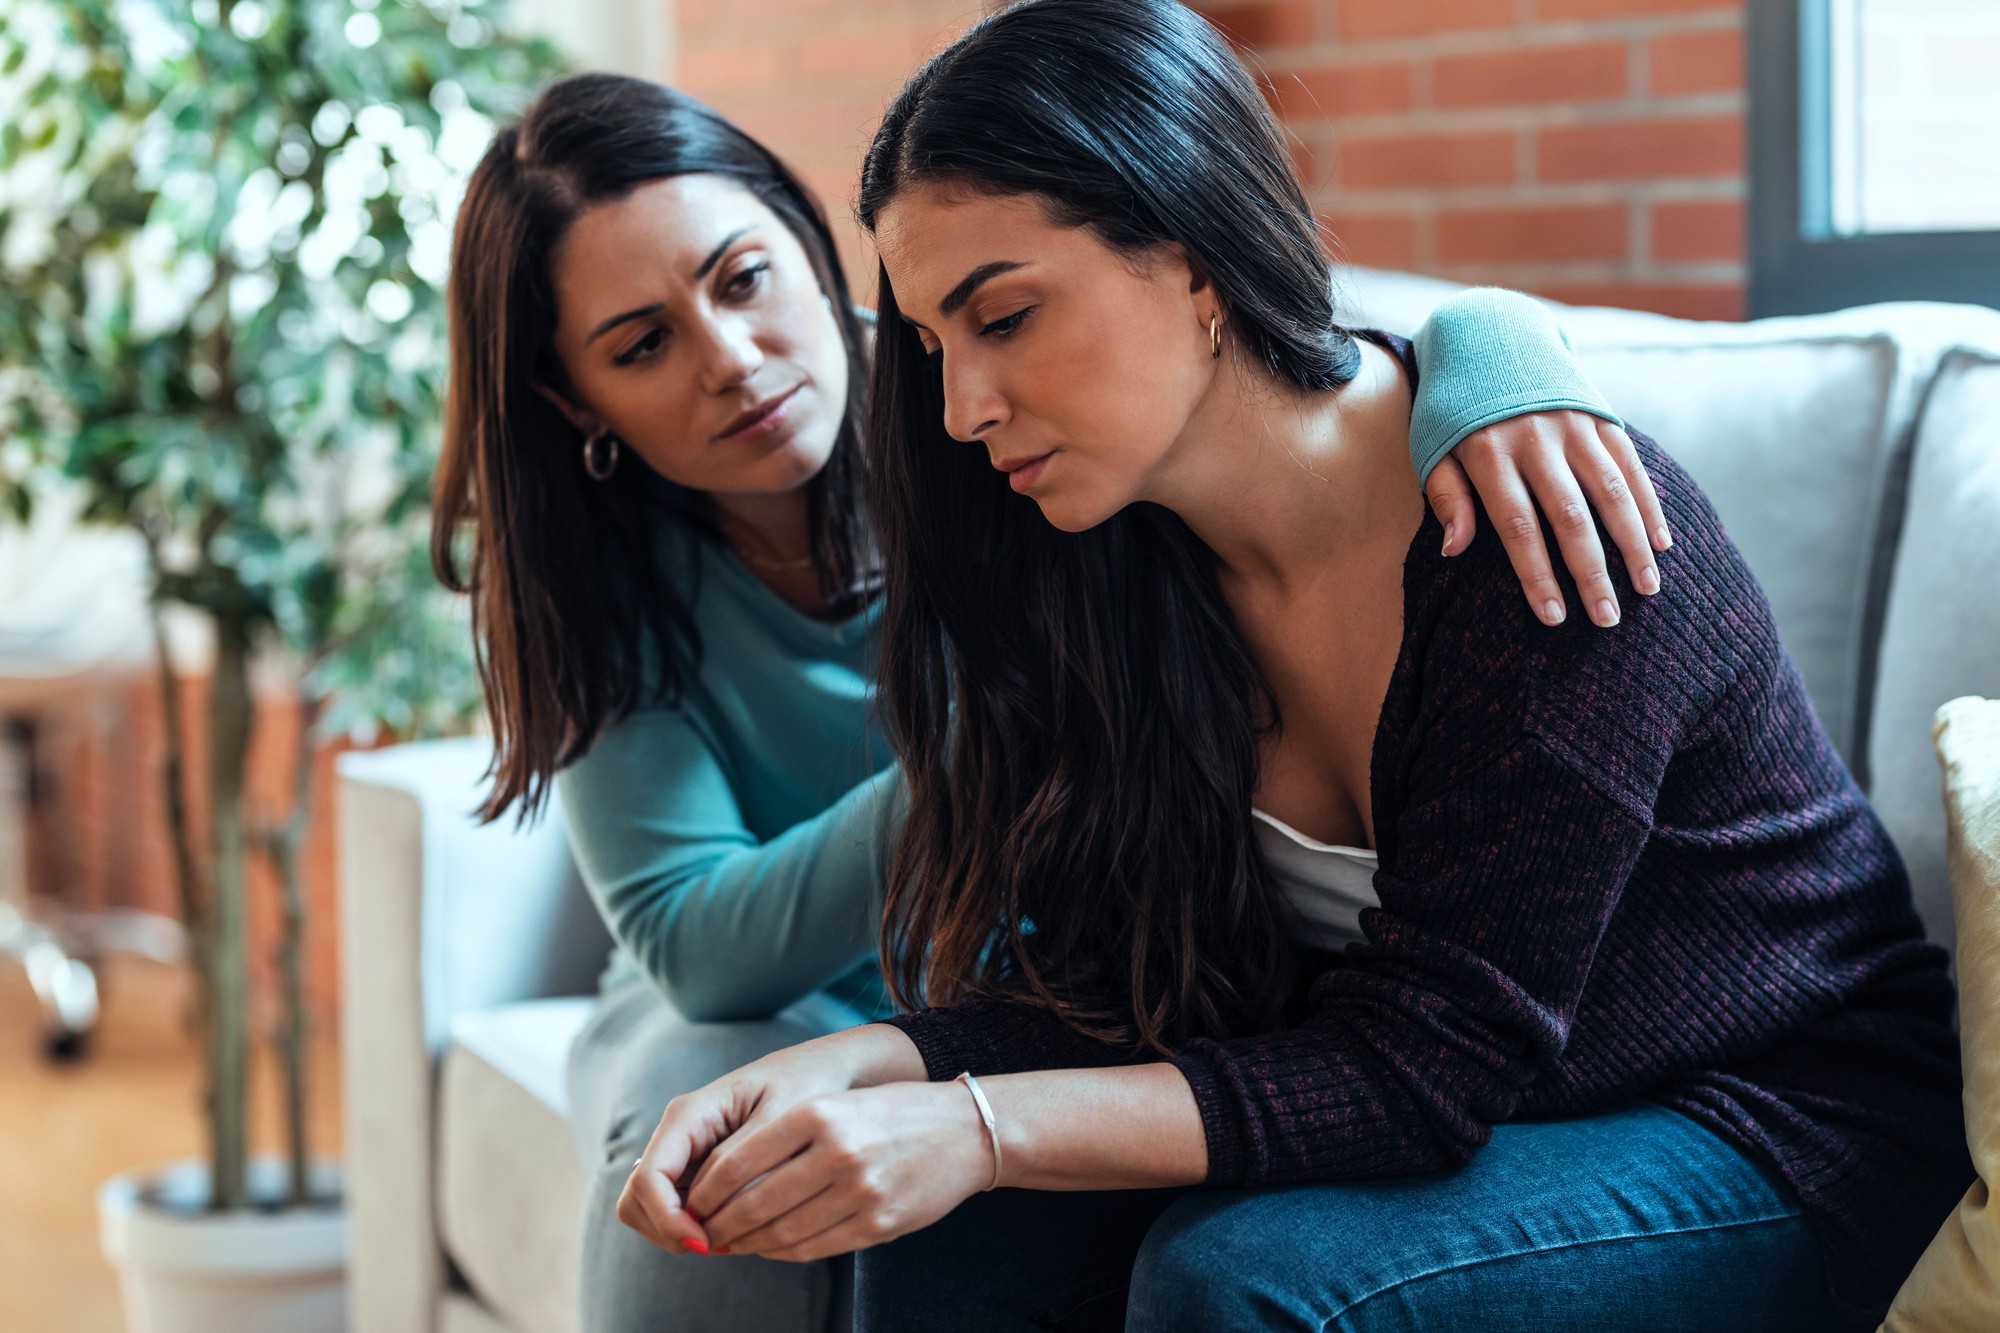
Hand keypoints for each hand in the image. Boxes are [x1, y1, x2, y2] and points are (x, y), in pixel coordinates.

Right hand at [615, 1034, 884, 1255]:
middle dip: (668, 1230)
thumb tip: (709, 1213)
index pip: (648, 1178)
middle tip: (716, 1244)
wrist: (822, 1069)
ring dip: (680, 1232)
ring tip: (729, 1236)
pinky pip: (680, 1209)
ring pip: (651, 1210)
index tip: (705, 1242)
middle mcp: (678, 1134)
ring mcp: (685, 1153)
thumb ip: (744, 1163)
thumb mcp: (783, 1117)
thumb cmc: (805, 1084)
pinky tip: (737, 1227)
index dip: (667, 1219)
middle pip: (638, 1200)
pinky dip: (697, 1228)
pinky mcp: (700, 1169)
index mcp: (689, 1114)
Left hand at [678, 1081, 994, 1262]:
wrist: (965, 1132)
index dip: (704, 1191)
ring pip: (780, 1232)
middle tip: (702, 1231)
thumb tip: (720, 1181)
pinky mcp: (879, 1224)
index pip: (737, 1161)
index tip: (691, 1202)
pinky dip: (781, 1252)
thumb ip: (783, 1137)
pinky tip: (769, 1247)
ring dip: (746, 1243)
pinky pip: (813, 1248)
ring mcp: (860, 1192)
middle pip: (753, 1202)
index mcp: (818, 1112)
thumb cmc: (890, 1114)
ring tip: (731, 1243)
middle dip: (718, 1224)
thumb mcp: (835, 1104)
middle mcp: (837, 1151)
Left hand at [1426, 410, 1670, 628]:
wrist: (1490, 336)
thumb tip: (1455, 550)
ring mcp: (1573, 425)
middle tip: (1608, 619)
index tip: (1554, 617)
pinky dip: (1649, 505)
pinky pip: (1631, 465)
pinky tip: (1661, 544)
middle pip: (1570, 516)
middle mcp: (1536, 439)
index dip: (1537, 574)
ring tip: (1646, 589)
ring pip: (1612, 492)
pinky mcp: (1600, 415)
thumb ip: (1446, 497)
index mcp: (1489, 453)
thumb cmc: (1454, 410)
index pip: (1517, 525)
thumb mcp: (1433, 448)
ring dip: (1633, 544)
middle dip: (1591, 572)